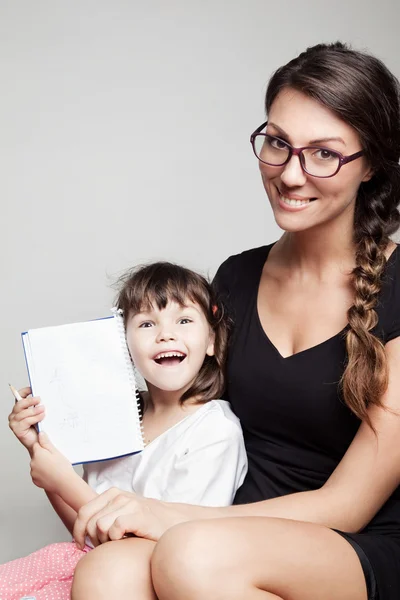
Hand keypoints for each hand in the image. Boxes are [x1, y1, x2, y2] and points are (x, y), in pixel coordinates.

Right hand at [8, 387, 44, 452]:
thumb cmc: (38, 427)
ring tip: (43, 410)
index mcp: (19, 408)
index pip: (19, 396)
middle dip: (30, 401)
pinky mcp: (17, 429)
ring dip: (35, 410)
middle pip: (20, 404)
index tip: (32, 389)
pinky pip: (26, 421)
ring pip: (23, 412)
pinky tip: (41, 417)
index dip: (25, 391)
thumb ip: (38, 405)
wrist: (38, 441)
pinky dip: (35, 418)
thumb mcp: (39, 413)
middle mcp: (14, 414)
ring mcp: (14, 422)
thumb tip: (44, 396)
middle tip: (39, 399)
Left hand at [30, 432, 74, 493]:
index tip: (50, 450)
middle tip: (54, 460)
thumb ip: (46, 442)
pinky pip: (37, 474)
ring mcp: (33, 472)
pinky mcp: (34, 480)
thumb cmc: (62, 467)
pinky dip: (42, 473)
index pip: (36, 445)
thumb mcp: (55, 452)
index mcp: (38, 454)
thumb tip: (40, 434)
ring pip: (36, 465)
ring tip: (53, 468)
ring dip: (42, 465)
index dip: (44, 447)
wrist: (64, 483)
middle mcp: (33, 462)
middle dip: (43, 456)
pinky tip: (50, 474)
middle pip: (36, 456)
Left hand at [73, 487, 205, 548]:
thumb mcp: (119, 513)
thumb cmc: (143, 523)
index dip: (78, 531)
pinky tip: (126, 539)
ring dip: (105, 540)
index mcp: (111, 494)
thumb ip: (102, 514)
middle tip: (105, 545)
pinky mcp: (139, 514)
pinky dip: (116, 538)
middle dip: (93, 538)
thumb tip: (78, 528)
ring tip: (117, 542)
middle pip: (90, 522)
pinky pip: (115, 528)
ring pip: (100, 526)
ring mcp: (130, 503)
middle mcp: (119, 495)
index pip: (84, 511)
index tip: (81, 544)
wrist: (171, 523)